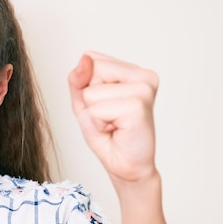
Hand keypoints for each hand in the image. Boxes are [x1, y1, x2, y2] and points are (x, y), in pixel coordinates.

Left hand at [68, 51, 158, 182]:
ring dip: (95, 113)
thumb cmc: (107, 135)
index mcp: (133, 70)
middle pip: (92, 70)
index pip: (91, 58)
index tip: (104, 105)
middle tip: (108, 116)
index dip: (87, 86)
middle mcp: (143, 75)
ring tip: (113, 123)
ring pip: (92, 92)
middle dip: (90, 98)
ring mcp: (143, 88)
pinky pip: (97, 108)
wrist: (125, 165)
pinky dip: (99, 123)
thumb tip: (84, 59)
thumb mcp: (84, 103)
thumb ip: (79, 79)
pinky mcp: (138, 105)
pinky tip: (117, 129)